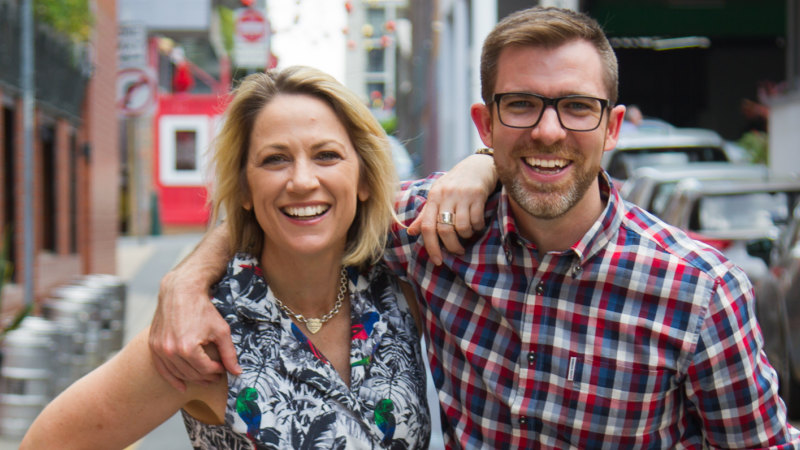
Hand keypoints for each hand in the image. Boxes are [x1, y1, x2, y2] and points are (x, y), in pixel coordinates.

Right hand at [149, 268, 240, 391]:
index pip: (205, 370)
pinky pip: (162, 369)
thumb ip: (229, 353)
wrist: (181, 291)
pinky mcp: (153, 345)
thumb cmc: (203, 309)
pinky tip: (181, 386)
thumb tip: (237, 372)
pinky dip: (172, 379)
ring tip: (205, 378)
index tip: (224, 368)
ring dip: (192, 379)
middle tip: (216, 375)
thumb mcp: (221, 330)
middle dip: (206, 376)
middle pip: (191, 373)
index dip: (217, 371)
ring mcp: (159, 349)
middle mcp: (170, 351)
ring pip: (177, 373)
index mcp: (188, 348)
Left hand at [408, 153, 496, 264]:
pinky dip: (478, 227)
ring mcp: (462, 195)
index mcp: (433, 197)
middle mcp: (446, 195)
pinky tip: (477, 224)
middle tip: (457, 251)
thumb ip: (425, 214)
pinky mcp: (478, 195)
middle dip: (451, 246)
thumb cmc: (455, 183)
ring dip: (466, 236)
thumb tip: (410, 232)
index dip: (431, 246)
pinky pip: (476, 220)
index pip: (427, 226)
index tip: (437, 260)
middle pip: (444, 230)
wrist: (478, 165)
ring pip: (462, 227)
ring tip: (468, 233)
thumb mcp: (437, 195)